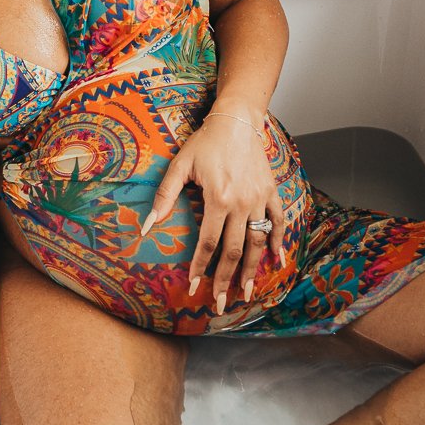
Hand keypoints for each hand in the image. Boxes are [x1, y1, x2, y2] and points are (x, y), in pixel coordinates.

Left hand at [141, 109, 283, 313]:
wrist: (237, 120)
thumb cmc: (205, 142)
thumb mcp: (180, 165)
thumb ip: (164, 196)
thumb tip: (147, 226)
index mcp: (218, 199)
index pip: (208, 243)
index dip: (200, 268)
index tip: (194, 287)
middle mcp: (242, 203)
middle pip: (234, 250)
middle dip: (225, 279)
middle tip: (220, 304)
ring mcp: (259, 198)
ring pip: (257, 241)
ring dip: (252, 269)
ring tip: (246, 292)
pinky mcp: (271, 192)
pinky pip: (277, 221)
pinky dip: (278, 241)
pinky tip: (277, 259)